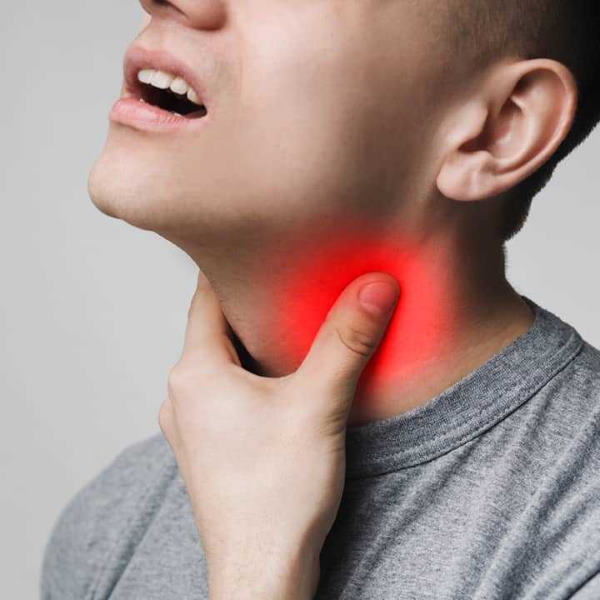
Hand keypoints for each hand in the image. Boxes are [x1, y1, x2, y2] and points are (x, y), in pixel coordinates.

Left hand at [159, 269, 398, 599]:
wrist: (261, 574)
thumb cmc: (276, 497)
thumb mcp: (318, 406)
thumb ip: (346, 341)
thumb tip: (375, 286)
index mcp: (194, 371)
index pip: (206, 295)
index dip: (235, 267)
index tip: (264, 245)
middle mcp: (182, 393)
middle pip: (215, 327)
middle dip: (253, 305)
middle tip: (292, 281)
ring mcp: (191, 423)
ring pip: (221, 362)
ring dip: (254, 344)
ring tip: (294, 327)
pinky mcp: (209, 446)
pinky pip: (226, 392)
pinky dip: (252, 377)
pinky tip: (284, 382)